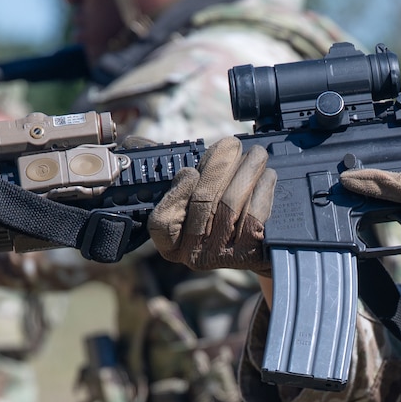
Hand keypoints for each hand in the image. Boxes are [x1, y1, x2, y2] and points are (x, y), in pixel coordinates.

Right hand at [147, 135, 274, 272]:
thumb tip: (132, 144)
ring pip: (231, 204)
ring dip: (246, 171)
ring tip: (256, 154)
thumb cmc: (216, 212)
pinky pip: (254, 215)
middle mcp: (192, 254)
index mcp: (170, 242)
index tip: (190, 171)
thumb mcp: (188, 195)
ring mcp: (220, 257)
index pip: (162, 223)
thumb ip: (166, 172)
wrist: (256, 248)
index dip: (176, 194)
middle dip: (219, 166)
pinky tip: (267, 176)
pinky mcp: (249, 254)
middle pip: (202, 203)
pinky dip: (262, 190)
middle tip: (231, 144)